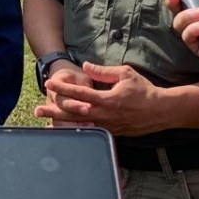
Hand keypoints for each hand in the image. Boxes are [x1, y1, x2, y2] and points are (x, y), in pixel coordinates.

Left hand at [37, 63, 166, 135]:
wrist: (161, 111)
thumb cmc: (144, 90)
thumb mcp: (125, 74)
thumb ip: (103, 72)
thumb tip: (86, 65)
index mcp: (106, 100)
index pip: (79, 93)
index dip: (62, 88)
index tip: (49, 83)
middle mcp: (104, 115)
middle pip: (73, 114)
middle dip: (54, 112)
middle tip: (38, 110)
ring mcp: (107, 126)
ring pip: (81, 126)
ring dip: (63, 124)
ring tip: (46, 124)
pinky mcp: (112, 132)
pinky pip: (91, 131)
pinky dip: (78, 130)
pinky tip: (68, 130)